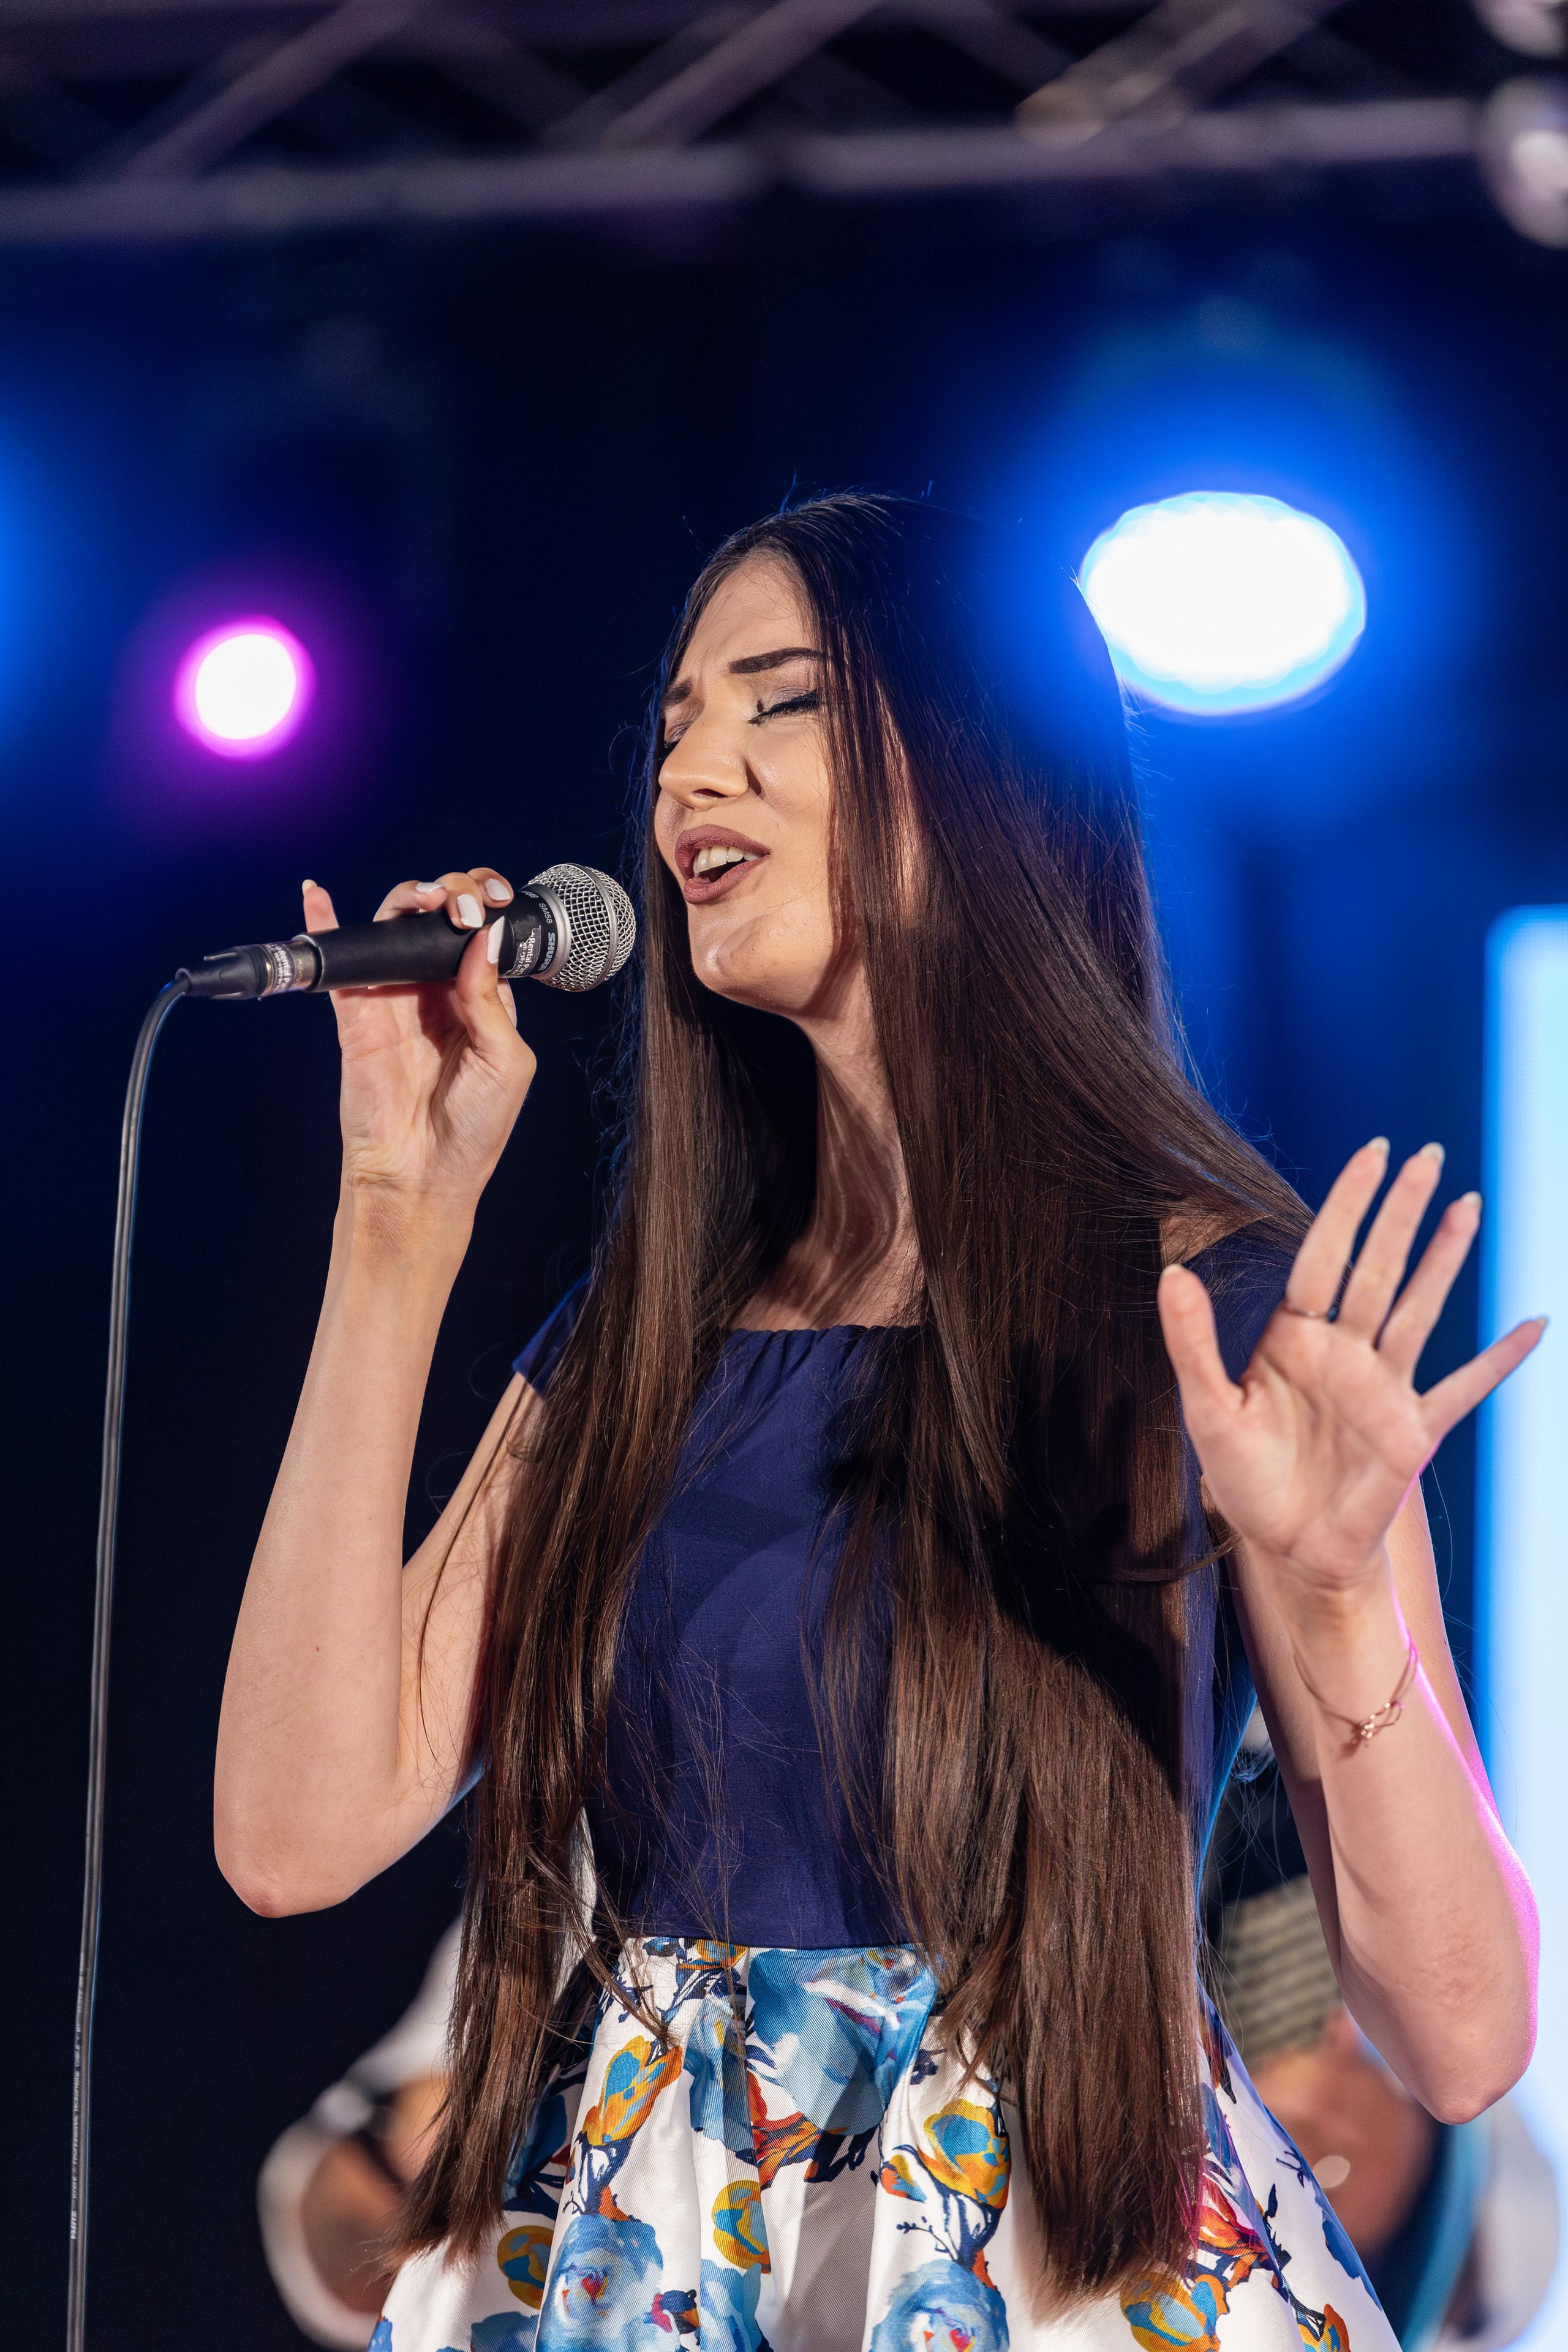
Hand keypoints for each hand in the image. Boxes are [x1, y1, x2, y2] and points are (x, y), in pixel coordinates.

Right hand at [305, 869, 535, 1222]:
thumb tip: (484, 936)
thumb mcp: (506, 1061)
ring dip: (409, 898)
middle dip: (453, 894)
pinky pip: (340, 962)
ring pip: (395, 927)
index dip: (488, 905)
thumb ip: (492, 998)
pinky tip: (317, 895)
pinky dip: (324, 924)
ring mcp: (396, 999)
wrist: (421, 1175)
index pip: (483, 933)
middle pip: (438, 918)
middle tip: (461, 909)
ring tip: (425, 901)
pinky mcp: (356, 1014)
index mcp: (482, 999)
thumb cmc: (474, 1129)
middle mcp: (438, 992)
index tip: (496, 902)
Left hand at [1158, 1139, 1545, 1601]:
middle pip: (1378, 1267)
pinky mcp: (1415, 1430)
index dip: (1347, 1204)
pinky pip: (1465, 1387)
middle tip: (1430, 1156)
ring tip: (1469, 1207)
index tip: (1372, 1154)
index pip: (1324, 1255)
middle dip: (1402, 1212)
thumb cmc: (1245, 1478)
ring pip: (1420, 1308)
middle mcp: (1344, 1351)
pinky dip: (1499, 1360)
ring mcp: (1384, 1387)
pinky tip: (1531, 1325)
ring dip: (1445, 1259)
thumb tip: (1171, 1272)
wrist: (1288, 1549)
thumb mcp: (1207, 1409)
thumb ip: (1192, 1343)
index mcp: (1293, 1337)